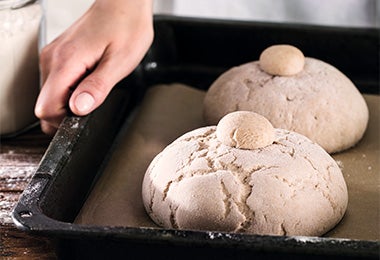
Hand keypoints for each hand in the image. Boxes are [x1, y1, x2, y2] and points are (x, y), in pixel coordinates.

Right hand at [35, 0, 153, 134]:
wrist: (124, 5)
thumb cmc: (126, 27)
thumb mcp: (119, 63)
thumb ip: (97, 88)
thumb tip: (79, 108)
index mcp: (65, 62)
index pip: (46, 108)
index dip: (66, 119)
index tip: (85, 113)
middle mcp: (53, 59)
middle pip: (46, 105)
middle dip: (69, 112)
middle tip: (94, 97)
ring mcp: (53, 56)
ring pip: (50, 96)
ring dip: (71, 99)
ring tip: (95, 82)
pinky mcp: (59, 55)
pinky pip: (57, 83)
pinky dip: (72, 89)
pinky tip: (90, 77)